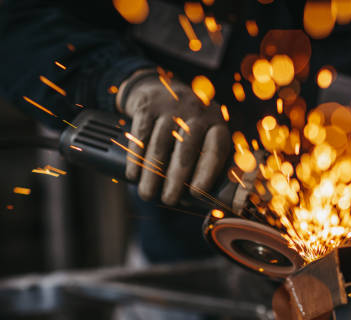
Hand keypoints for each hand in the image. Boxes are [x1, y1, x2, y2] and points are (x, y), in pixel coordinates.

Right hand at [116, 69, 229, 205]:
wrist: (159, 88)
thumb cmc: (186, 124)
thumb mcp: (204, 132)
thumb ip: (208, 158)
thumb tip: (209, 198)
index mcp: (216, 122)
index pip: (216, 149)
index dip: (207, 172)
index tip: (196, 193)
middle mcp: (197, 111)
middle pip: (186, 149)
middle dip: (176, 178)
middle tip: (169, 200)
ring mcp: (171, 106)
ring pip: (161, 144)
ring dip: (153, 173)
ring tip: (148, 194)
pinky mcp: (147, 105)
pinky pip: (141, 134)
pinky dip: (136, 157)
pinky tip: (133, 175)